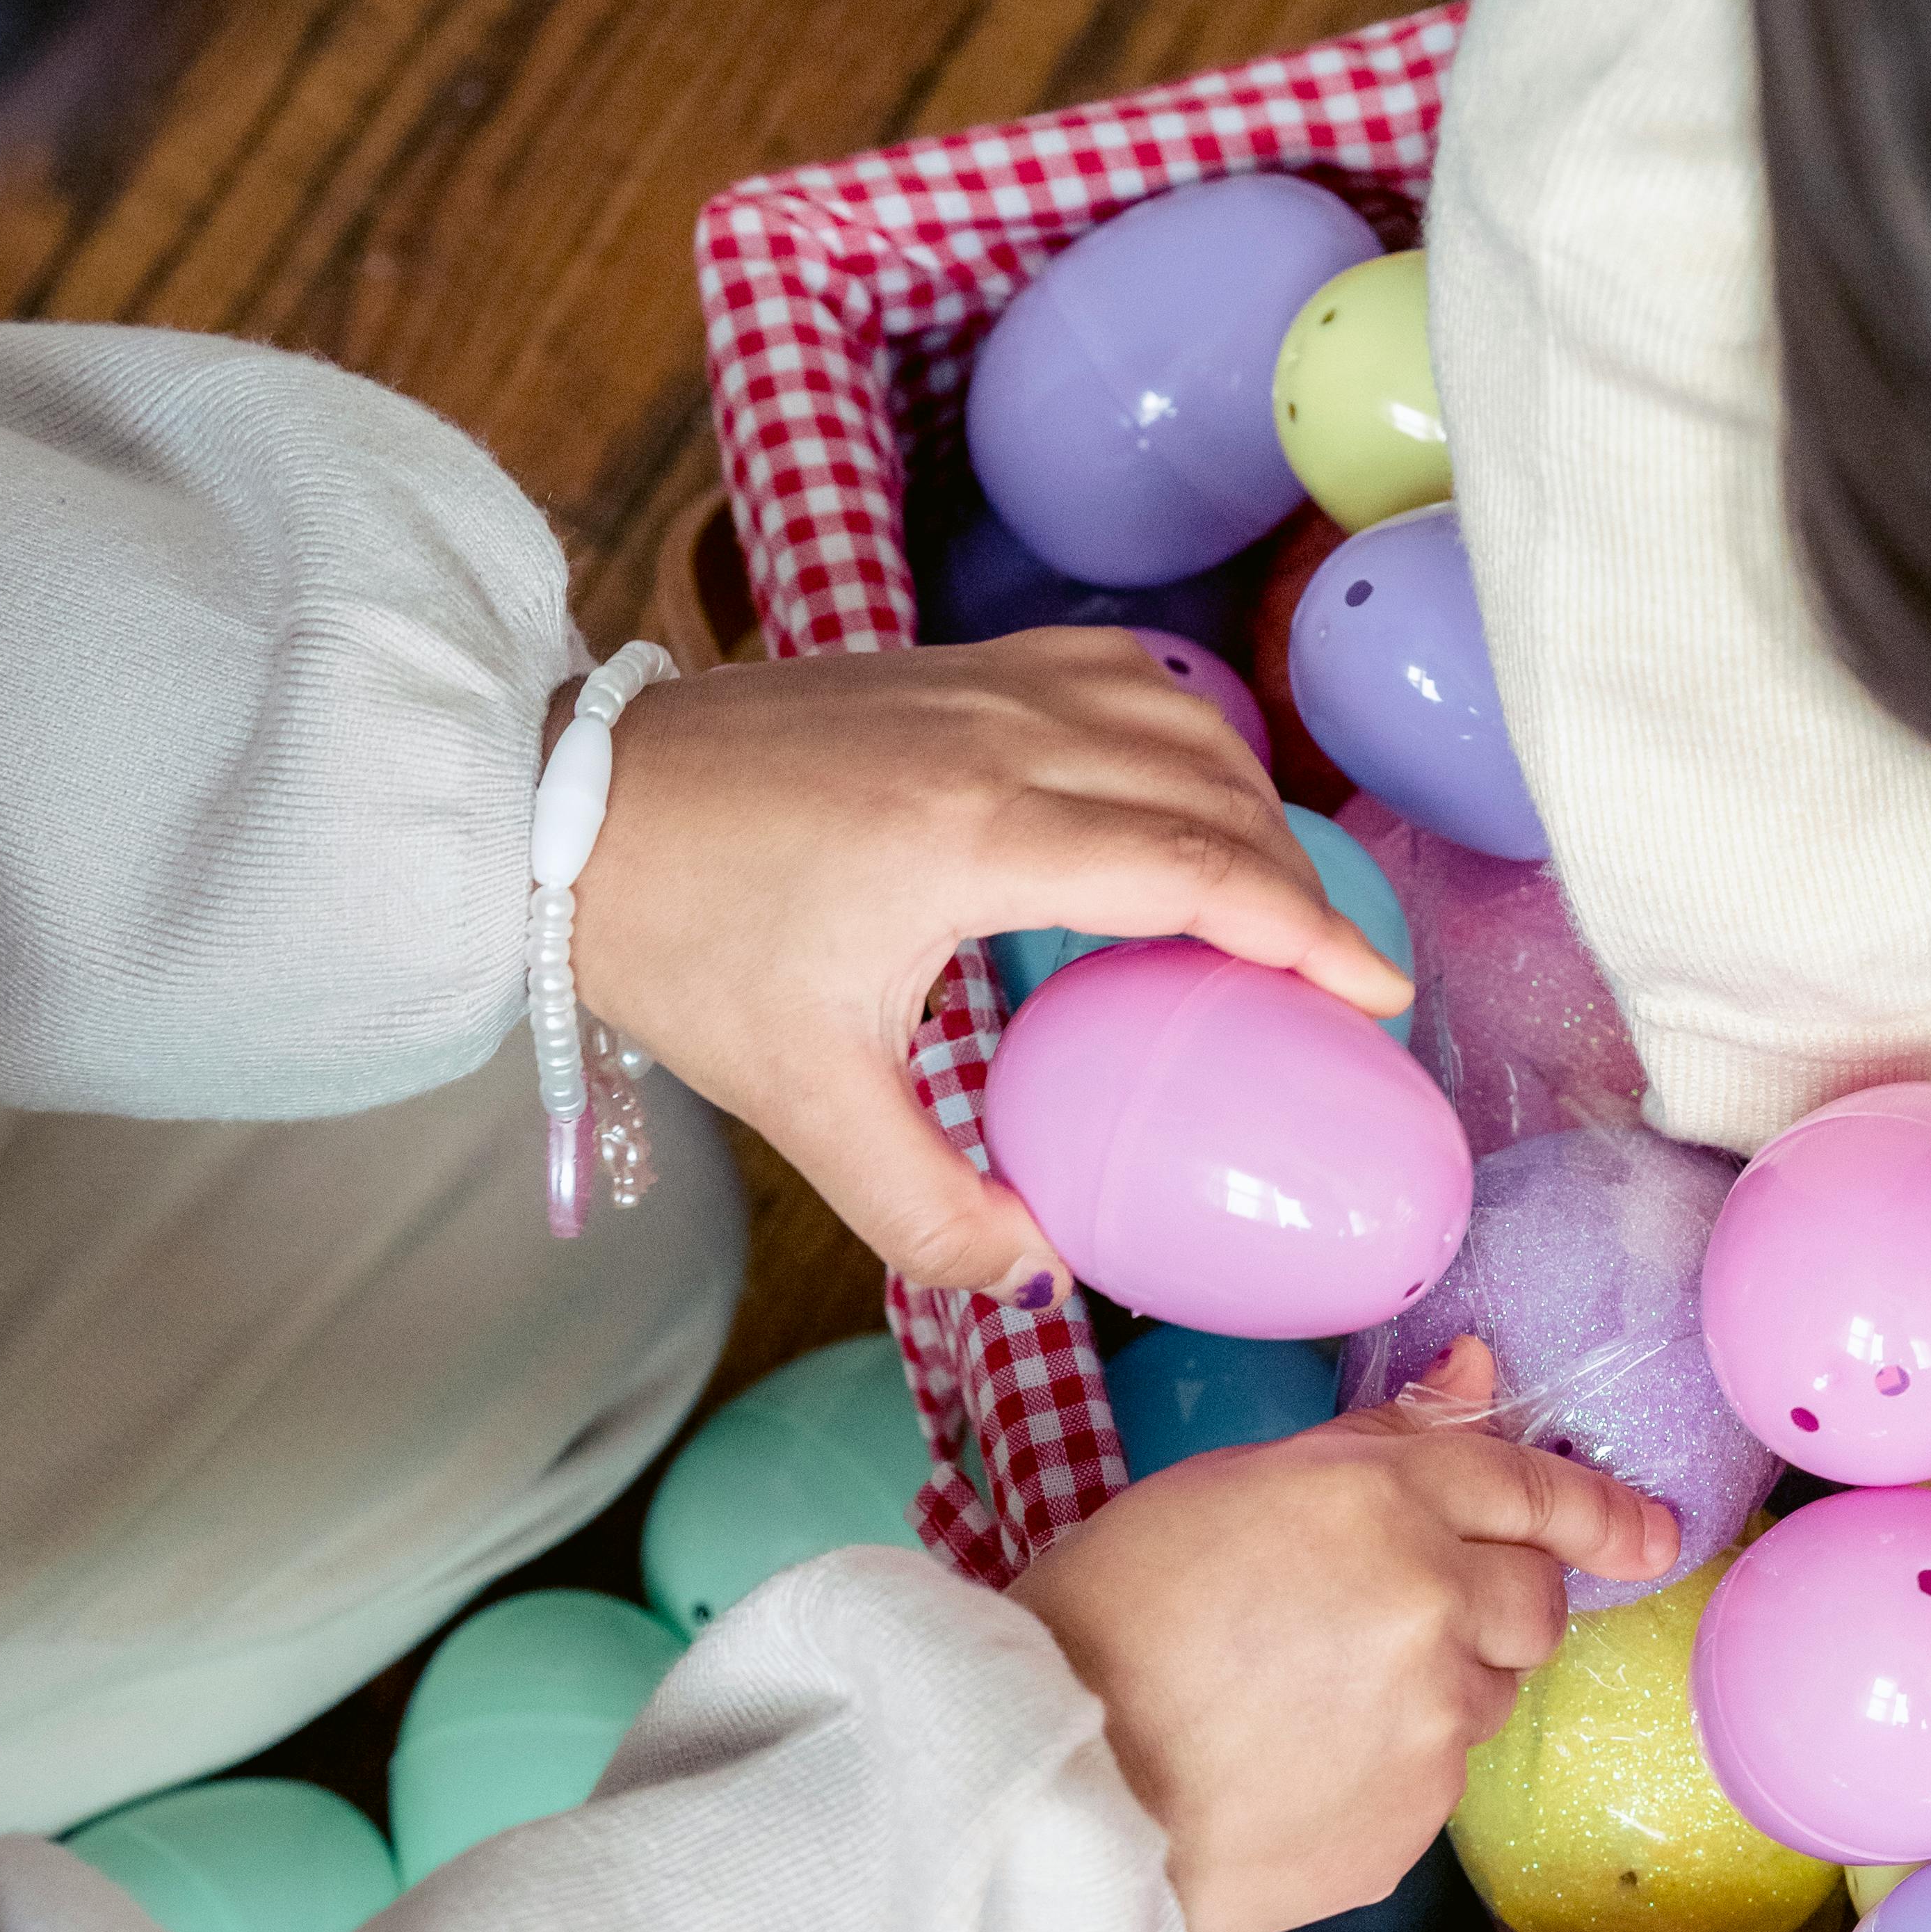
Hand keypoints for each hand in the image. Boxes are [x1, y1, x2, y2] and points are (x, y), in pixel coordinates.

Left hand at [564, 636, 1410, 1299]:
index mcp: (972, 833)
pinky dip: (1171, 730)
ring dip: (1242, 792)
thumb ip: (928, 1210)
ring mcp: (965, 678)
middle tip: (1334, 971)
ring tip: (1269, 891)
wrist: (554, 805)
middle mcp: (990, 731)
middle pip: (1210, 782)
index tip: (1376, 995)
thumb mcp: (802, 1104)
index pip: (1197, 867)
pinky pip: (1105, 670)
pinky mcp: (936, 661)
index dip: (1307, 933)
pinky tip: (1174, 793)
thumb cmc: (676, 940)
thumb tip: (1040, 1271)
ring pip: (1169, 710)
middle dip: (1295, 874)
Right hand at [1010, 1341, 1680, 1931]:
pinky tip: (1294, 1766)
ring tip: (1308, 1699)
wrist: (1052, 1781)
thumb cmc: (1108, 1616)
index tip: (1649, 1529)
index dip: (1599, 1510)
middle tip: (1392, 1617)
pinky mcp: (1411, 1829)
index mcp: (1383, 1502)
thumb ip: (1378, 1441)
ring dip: (1431, 1687)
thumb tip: (1480, 1371)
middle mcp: (1433, 1607)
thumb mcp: (1231, 1488)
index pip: (1533, 1490)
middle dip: (1489, 1601)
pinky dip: (1386, 1769)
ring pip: (1485, 1695)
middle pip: (1535, 1602)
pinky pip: (1432, 1783)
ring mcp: (1431, 1727)